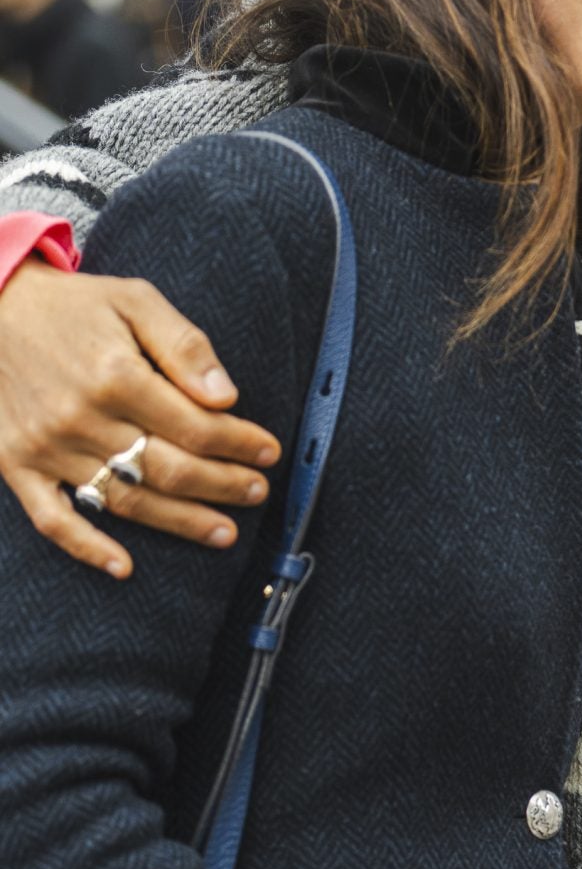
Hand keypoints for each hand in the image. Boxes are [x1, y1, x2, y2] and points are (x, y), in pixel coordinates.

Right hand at [0, 260, 279, 577]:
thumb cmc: (72, 306)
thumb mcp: (134, 300)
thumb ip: (184, 345)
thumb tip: (225, 396)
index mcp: (115, 376)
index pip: (195, 426)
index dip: (239, 444)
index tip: (268, 452)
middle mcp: (81, 418)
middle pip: (168, 469)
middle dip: (223, 485)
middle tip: (257, 492)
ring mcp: (47, 447)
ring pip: (125, 500)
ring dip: (180, 522)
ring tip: (223, 532)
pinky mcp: (16, 464)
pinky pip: (53, 519)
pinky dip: (88, 548)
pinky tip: (125, 567)